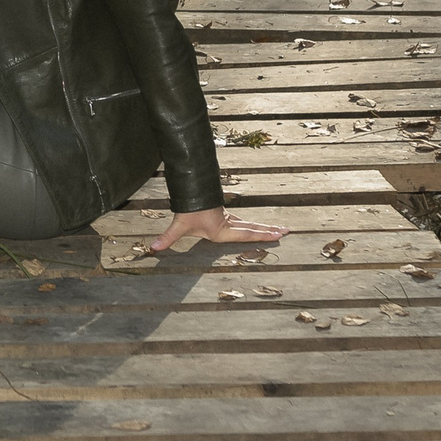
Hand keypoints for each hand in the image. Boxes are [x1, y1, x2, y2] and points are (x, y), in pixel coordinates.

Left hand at [150, 207, 287, 252]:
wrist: (190, 192)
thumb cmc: (187, 209)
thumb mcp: (179, 225)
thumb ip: (168, 237)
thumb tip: (154, 247)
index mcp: (221, 230)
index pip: (245, 234)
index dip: (261, 236)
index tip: (277, 235)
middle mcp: (228, 225)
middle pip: (252, 229)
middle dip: (269, 231)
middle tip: (287, 231)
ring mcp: (228, 220)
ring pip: (250, 225)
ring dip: (265, 228)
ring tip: (281, 229)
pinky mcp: (225, 217)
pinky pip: (244, 223)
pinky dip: (254, 226)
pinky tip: (259, 228)